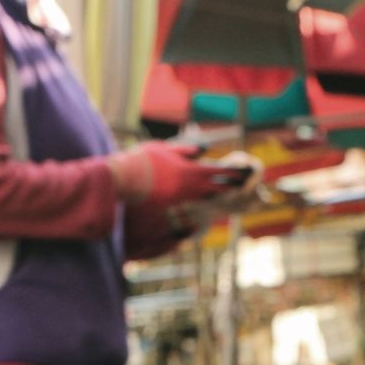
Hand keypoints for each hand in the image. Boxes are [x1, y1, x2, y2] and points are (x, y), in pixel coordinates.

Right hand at [109, 142, 247, 208]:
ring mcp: (181, 204)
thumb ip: (185, 152)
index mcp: (190, 172)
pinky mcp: (171, 215)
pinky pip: (190, 214)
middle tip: (243, 188)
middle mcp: (189, 190)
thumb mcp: (164, 150)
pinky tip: (200, 215)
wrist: (120, 181)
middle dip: (230, 188)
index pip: (218, 172)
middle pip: (216, 191)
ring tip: (223, 199)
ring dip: (214, 201)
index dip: (233, 173)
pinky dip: (196, 212)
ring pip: (204, 203)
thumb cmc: (140, 161)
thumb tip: (202, 151)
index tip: (244, 173)